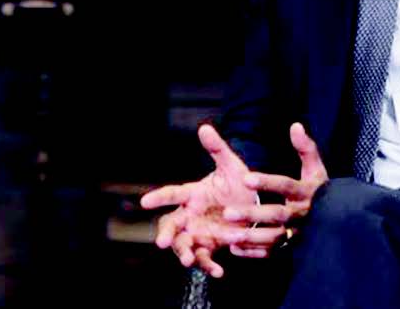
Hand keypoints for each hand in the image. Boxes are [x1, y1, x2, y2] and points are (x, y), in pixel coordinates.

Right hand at [140, 124, 257, 276]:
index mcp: (192, 194)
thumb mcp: (231, 166)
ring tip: (187, 261)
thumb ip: (217, 149)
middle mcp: (191, 214)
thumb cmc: (239, 184)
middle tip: (161, 242)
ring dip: (184, 253)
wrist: (255, 206)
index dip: (158, 198)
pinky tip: (218, 271)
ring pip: (184, 244)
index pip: (171, 194)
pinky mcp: (211, 246)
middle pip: (172, 224)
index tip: (144, 202)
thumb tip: (205, 127)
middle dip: (166, 233)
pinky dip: (208, 265)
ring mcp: (199, 231)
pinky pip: (205, 258)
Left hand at [211, 123, 327, 257]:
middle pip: (276, 215)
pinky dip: (254, 252)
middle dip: (252, 214)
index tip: (245, 178)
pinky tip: (234, 248)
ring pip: (273, 237)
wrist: (340, 220)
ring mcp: (298, 233)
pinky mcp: (293, 247)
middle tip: (227, 213)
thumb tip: (295, 125)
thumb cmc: (321, 190)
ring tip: (227, 234)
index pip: (286, 186)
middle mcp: (301, 214)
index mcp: (306, 192)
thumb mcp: (316, 168)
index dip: (267, 182)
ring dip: (251, 237)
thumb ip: (306, 148)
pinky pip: (273, 252)